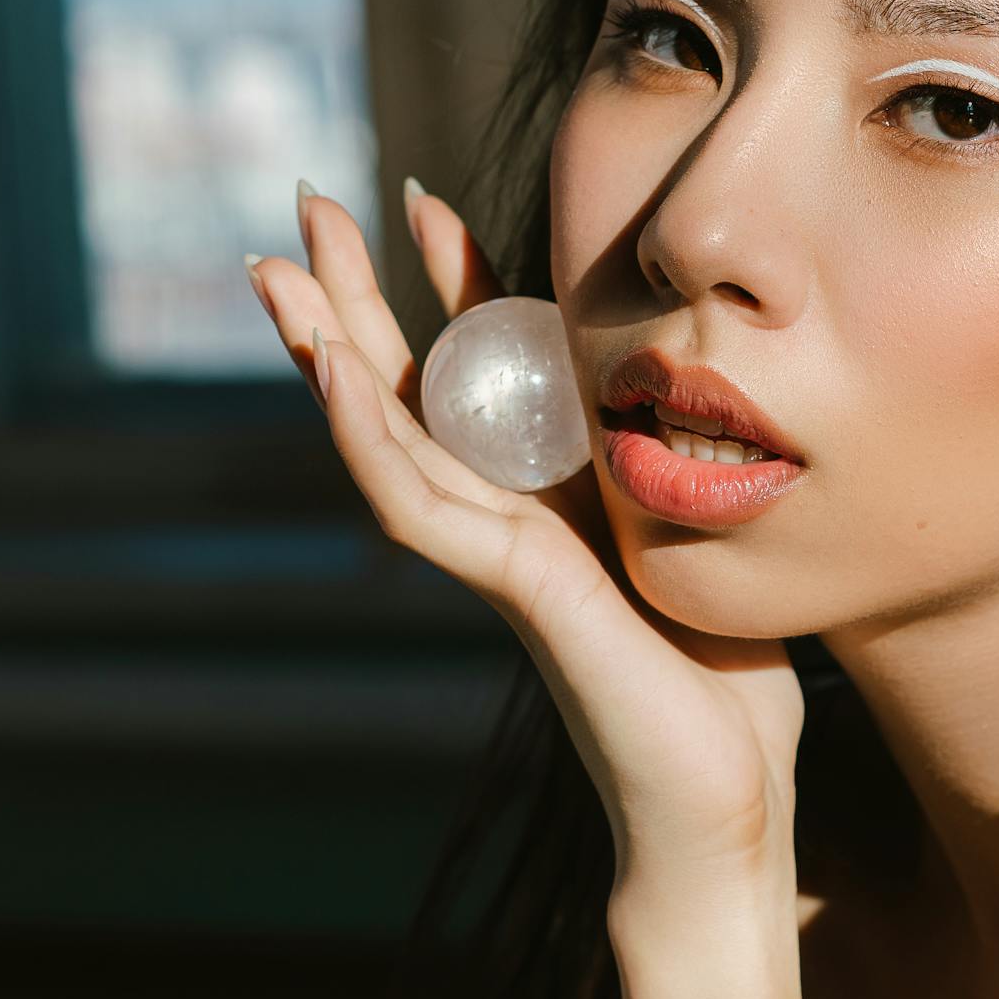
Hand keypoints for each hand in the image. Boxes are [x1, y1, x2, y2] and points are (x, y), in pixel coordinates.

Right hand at [246, 179, 805, 885]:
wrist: (722, 800)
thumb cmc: (719, 675)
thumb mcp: (694, 525)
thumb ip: (660, 458)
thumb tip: (684, 379)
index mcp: (549, 489)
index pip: (481, 364)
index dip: (449, 280)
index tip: (423, 198)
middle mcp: (506, 512)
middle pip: (406, 383)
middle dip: (354, 295)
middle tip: (303, 205)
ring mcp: (497, 552)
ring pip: (385, 435)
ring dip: (326, 350)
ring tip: (276, 271)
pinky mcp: (511, 591)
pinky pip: (419, 507)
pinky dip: (369, 440)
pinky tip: (332, 376)